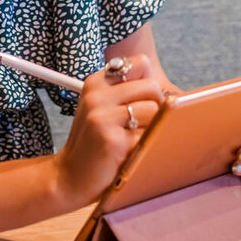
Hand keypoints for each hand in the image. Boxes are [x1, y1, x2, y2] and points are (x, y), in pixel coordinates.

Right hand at [54, 54, 163, 209]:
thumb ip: (128, 91)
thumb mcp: (101, 107)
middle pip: (152, 87)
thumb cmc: (94, 141)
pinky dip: (145, 146)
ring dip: (150, 128)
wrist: (70, 176)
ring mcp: (102, 117)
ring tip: (131, 139)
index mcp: (96, 82)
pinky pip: (148, 136)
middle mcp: (97, 95)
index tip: (141, 100)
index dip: (148, 83)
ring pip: (154, 110)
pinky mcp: (112, 141)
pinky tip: (127, 153)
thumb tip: (170, 90)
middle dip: (155, 106)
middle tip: (139, 125)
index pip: (141, 63)